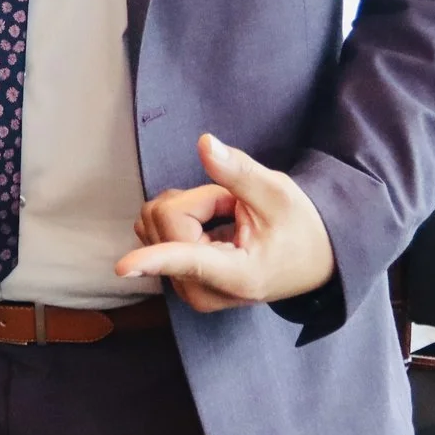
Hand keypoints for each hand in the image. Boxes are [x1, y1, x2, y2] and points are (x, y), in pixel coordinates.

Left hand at [115, 134, 335, 312]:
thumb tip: (204, 143)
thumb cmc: (300, 229)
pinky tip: (212, 228)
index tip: (123, 268)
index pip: (188, 261)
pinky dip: (180, 220)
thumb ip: (238, 171)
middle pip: (166, 220)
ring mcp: (187, 290)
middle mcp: (203, 291)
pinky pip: (154, 232)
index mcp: (235, 275)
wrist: (312, 262)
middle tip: (235, 209)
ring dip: (189, 209)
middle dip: (198, 200)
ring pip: (155, 222)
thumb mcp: (279, 194)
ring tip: (228, 220)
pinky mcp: (178, 282)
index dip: (153, 260)